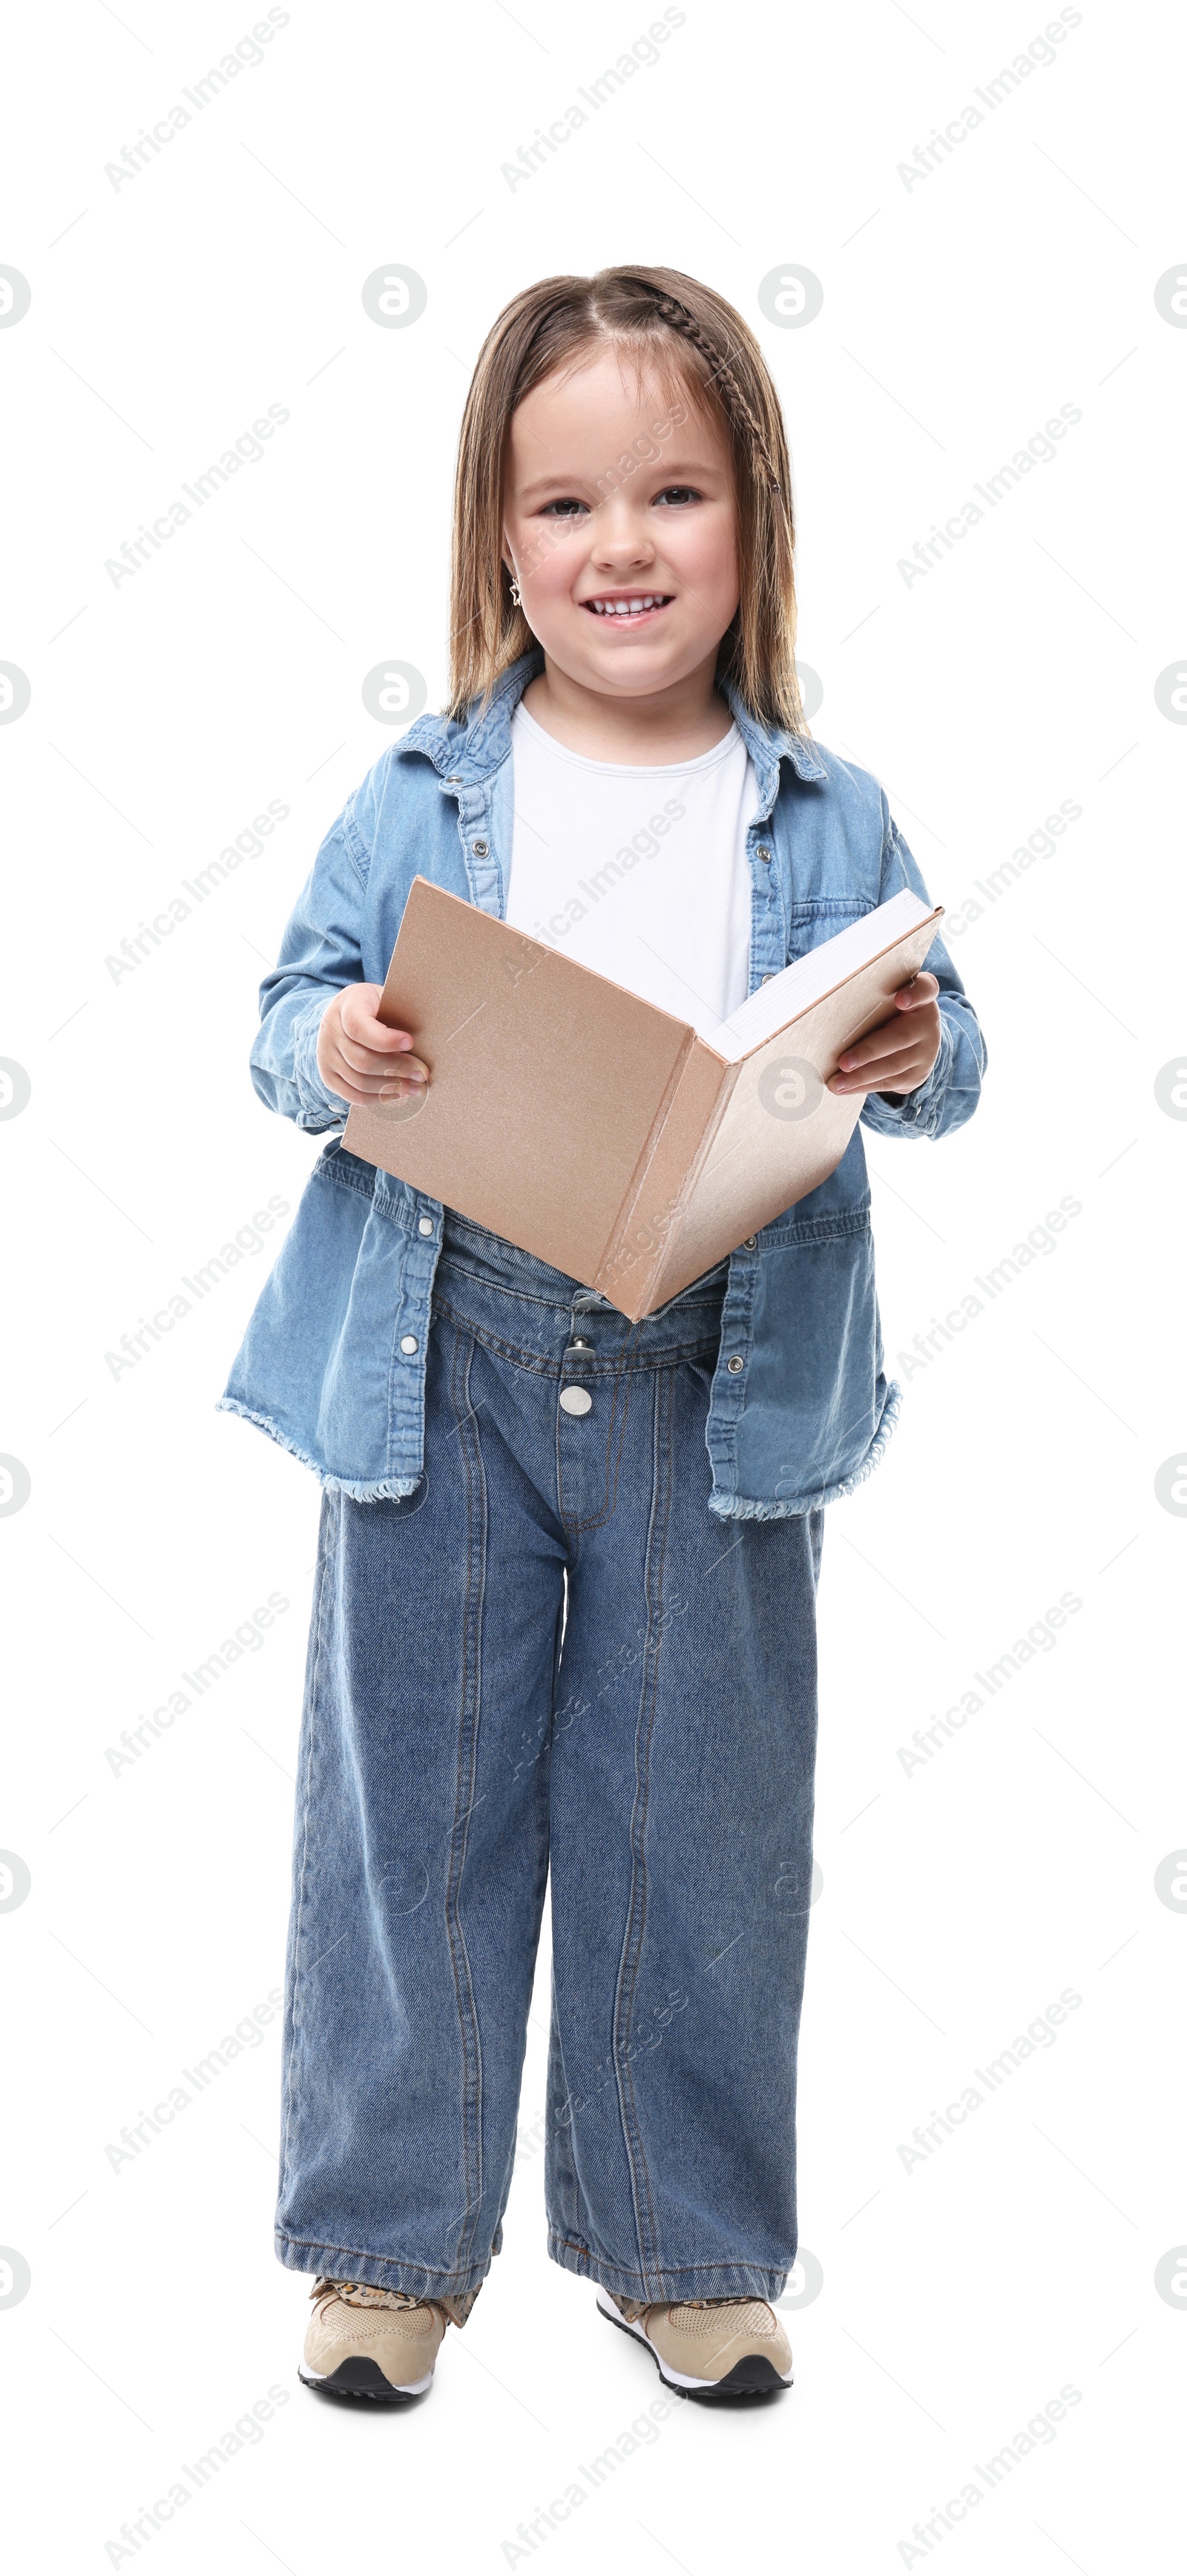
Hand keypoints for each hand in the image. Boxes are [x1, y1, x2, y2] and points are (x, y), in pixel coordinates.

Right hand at [316, 983, 427, 1107]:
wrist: (344, 1015)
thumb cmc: (376, 1008)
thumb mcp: (386, 1000)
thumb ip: (399, 1016)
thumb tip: (426, 1044)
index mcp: (346, 1006)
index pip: (359, 1027)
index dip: (385, 1039)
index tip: (410, 1042)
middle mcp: (330, 1031)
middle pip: (362, 1060)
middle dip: (397, 1069)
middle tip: (423, 1074)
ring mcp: (325, 1055)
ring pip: (359, 1081)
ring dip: (392, 1088)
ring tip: (416, 1088)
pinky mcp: (328, 1076)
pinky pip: (353, 1095)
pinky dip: (379, 1098)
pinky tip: (398, 1094)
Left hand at [827, 971, 941, 1096]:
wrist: (917, 1042)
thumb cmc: (892, 1013)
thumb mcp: (891, 999)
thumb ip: (875, 996)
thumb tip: (830, 1006)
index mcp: (922, 998)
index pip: (925, 989)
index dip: (914, 994)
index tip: (900, 1000)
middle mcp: (928, 1024)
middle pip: (900, 1037)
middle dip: (869, 1052)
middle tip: (843, 1063)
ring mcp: (926, 1053)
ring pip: (892, 1066)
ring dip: (861, 1076)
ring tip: (836, 1083)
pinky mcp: (917, 1075)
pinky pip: (889, 1083)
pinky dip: (864, 1086)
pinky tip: (845, 1088)